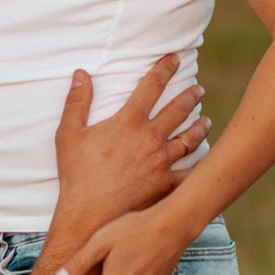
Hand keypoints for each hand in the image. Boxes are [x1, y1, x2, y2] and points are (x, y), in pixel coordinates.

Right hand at [47, 56, 207, 241]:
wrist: (90, 216)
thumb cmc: (77, 176)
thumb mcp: (68, 135)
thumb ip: (77, 102)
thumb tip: (81, 74)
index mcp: (128, 121)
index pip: (152, 86)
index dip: (165, 68)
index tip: (175, 58)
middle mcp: (150, 137)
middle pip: (179, 109)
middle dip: (191, 95)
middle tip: (198, 89)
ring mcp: (162, 161)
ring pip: (190, 138)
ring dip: (200, 126)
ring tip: (206, 120)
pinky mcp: (167, 184)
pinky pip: (190, 170)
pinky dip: (200, 163)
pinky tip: (205, 159)